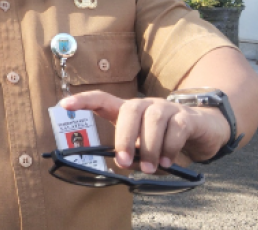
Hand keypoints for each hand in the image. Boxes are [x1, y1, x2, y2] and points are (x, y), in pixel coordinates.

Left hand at [60, 91, 230, 172]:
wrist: (203, 130)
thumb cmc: (162, 139)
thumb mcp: (142, 147)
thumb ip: (131, 152)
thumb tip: (122, 162)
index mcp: (127, 110)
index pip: (101, 99)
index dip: (83, 101)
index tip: (64, 105)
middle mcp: (145, 105)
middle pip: (130, 110)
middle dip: (124, 137)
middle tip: (123, 162)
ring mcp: (166, 108)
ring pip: (154, 120)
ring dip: (150, 146)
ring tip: (151, 168)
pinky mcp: (187, 116)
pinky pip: (176, 128)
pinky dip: (170, 147)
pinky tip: (168, 162)